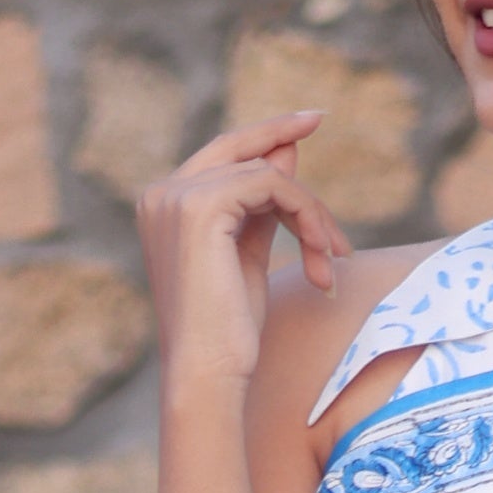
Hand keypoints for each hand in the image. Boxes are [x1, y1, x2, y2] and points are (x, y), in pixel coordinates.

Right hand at [135, 113, 349, 401]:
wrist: (207, 374)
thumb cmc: (227, 333)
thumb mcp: (247, 256)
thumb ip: (261, 205)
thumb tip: (285, 154)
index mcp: (164, 207)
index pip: (220, 155)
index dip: (262, 134)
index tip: (304, 121)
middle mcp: (162, 194)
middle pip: (237, 147)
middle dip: (282, 131)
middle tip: (319, 117)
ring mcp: (177, 197)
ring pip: (266, 173)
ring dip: (310, 212)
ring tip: (330, 258)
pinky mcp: (201, 207)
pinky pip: (272, 186)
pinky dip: (306, 217)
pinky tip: (320, 258)